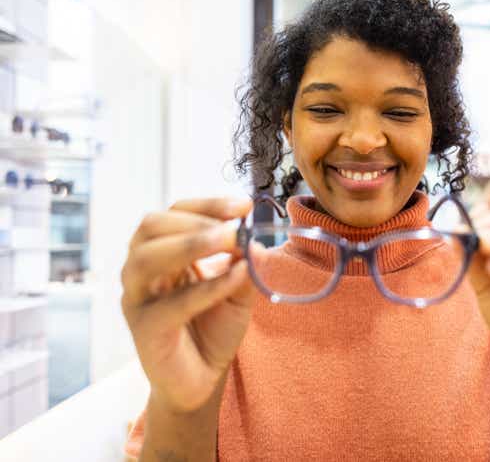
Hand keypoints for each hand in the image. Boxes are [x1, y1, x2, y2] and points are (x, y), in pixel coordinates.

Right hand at [121, 197, 254, 412]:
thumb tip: (256, 241)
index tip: (244, 207)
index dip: (207, 205)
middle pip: (151, 226)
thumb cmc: (214, 329)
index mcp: (163, 252)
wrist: (203, 379)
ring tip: (230, 240)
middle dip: (195, 220)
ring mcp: (138, 298)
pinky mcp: (145, 329)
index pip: (175, 213)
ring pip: (146, 259)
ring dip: (191, 244)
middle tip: (235, 226)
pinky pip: (172, 304)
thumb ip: (244, 266)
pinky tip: (237, 278)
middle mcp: (142, 270)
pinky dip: (207, 287)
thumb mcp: (238, 291)